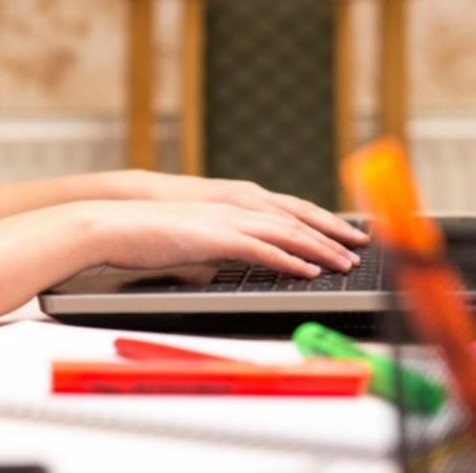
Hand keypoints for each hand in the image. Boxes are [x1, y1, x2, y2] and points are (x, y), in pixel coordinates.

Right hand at [71, 200, 350, 276]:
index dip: (318, 221)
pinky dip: (290, 259)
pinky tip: (308, 270)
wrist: (115, 223)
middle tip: (360, 244)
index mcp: (229, 205)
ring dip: (319, 248)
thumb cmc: (145, 233)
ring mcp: (227, 220)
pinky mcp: (217, 237)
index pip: (285, 211)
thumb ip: (212, 248)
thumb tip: (222, 266)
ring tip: (344, 262)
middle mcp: (234, 207)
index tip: (342, 233)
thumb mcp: (189, 239)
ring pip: (286, 231)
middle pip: (295, 217)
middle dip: (331, 231)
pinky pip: (263, 249)